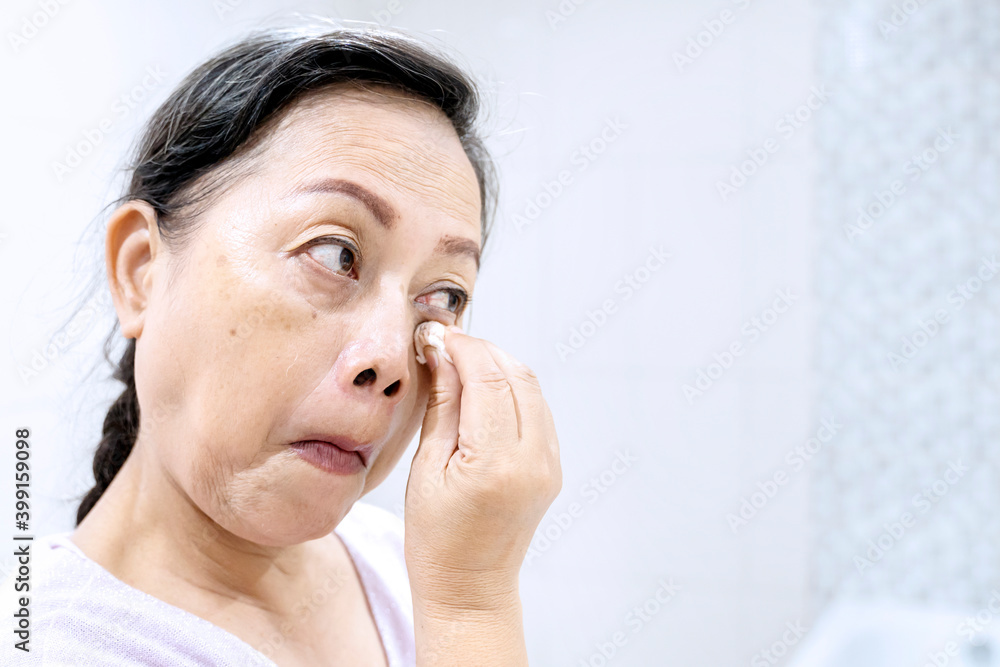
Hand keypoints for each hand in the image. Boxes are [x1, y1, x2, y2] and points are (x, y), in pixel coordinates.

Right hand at [404, 325, 561, 609]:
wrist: (471, 588)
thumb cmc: (435, 539)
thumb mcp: (425, 469)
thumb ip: (442, 406)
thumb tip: (442, 353)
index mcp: (495, 463)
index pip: (487, 377)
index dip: (461, 347)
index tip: (435, 334)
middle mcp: (532, 460)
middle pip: (515, 374)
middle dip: (481, 350)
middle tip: (445, 343)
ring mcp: (549, 463)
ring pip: (531, 387)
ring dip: (498, 365)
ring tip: (459, 363)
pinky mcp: (552, 467)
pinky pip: (537, 409)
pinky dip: (512, 388)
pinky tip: (483, 390)